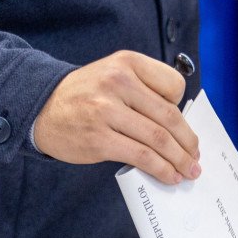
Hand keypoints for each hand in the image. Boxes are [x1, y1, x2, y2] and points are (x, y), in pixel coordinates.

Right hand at [34, 50, 200, 184]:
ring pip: (158, 139)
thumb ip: (145, 90)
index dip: (183, 109)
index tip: (183, 127)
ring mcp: (107, 111)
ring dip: (179, 159)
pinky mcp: (99, 139)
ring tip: (188, 171)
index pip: (174, 85)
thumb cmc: (86, 94)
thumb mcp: (114, 74)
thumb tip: (180, 127)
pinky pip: (141, 156)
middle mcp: (118, 82)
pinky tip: (168, 175)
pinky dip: (160, 169)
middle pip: (169, 116)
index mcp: (128, 62)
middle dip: (188, 142)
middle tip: (196, 157)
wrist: (42, 108)